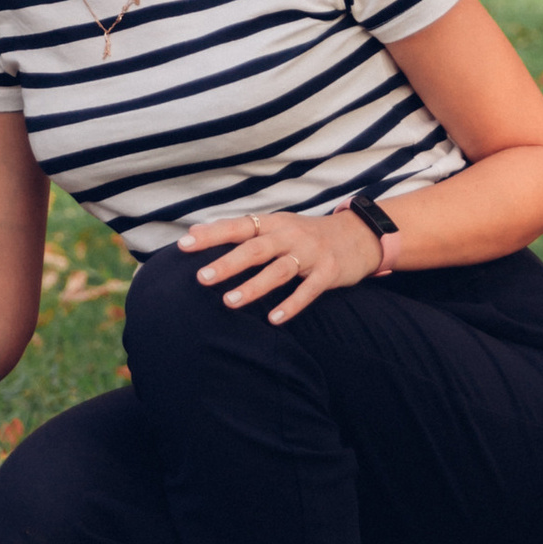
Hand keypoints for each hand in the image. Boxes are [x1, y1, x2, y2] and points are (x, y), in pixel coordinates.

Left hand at [177, 204, 379, 322]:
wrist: (358, 234)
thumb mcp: (275, 225)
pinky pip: (309, 290)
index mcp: (273, 223)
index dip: (211, 235)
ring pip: (278, 270)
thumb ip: (239, 231)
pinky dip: (291, 305)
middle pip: (255, 248)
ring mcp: (310, 253)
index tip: (183, 245)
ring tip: (229, 302)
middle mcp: (289, 235)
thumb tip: (195, 233)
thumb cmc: (305, 234)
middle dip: (227, 263)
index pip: (237, 226)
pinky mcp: (329, 272)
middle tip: (201, 277)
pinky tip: (274, 320)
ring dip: (253, 286)